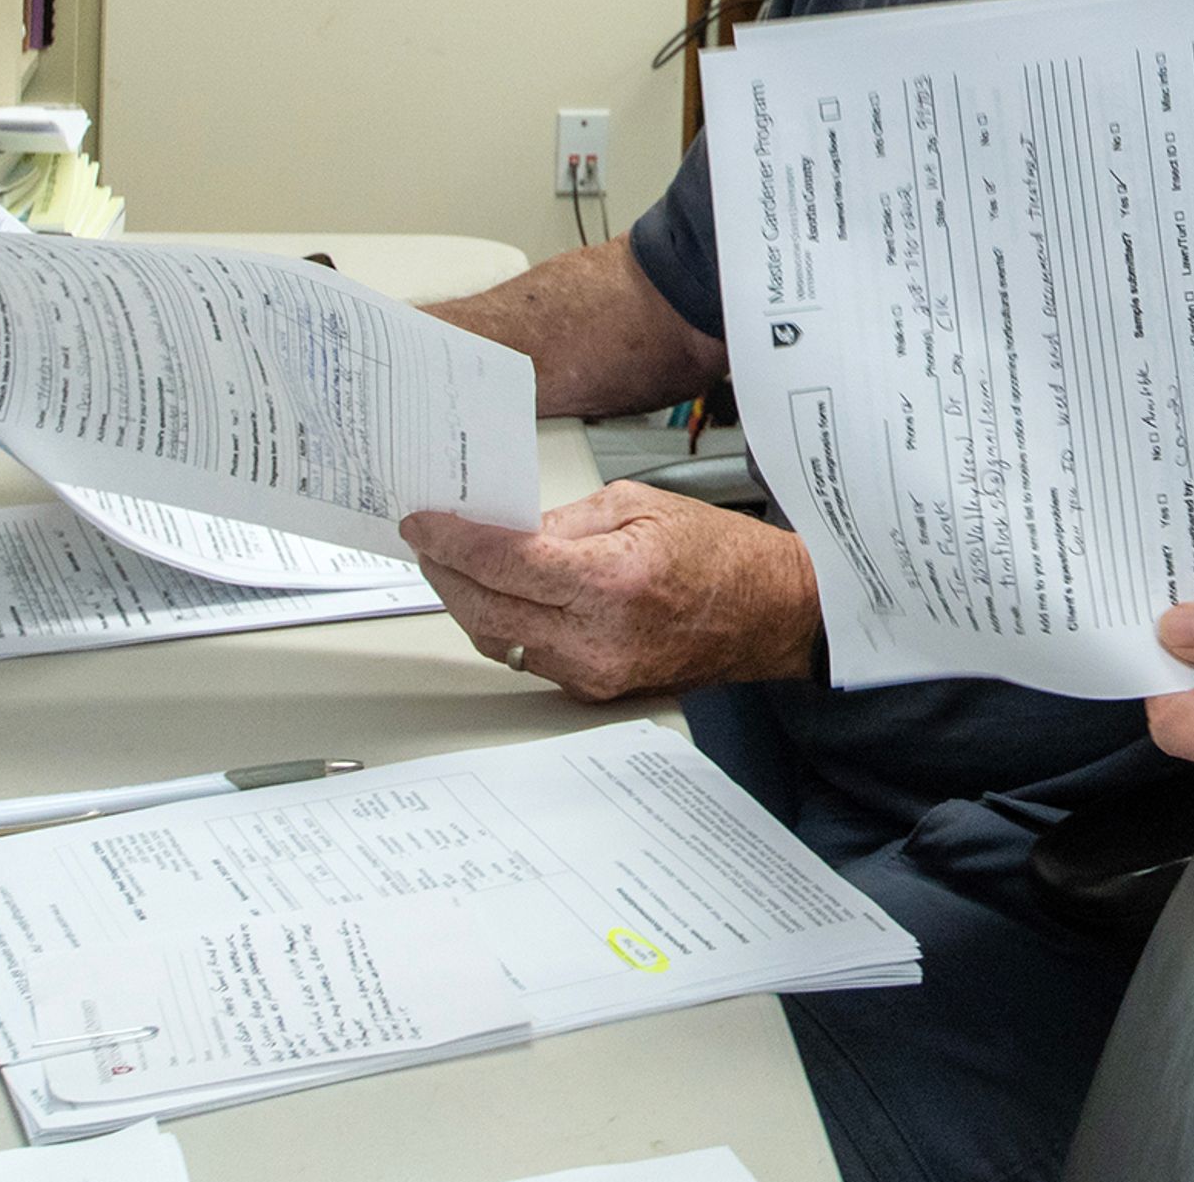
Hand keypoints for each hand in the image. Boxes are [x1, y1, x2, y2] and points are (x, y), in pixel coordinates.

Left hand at [401, 485, 822, 700]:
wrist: (769, 613)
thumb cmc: (722, 556)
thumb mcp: (639, 504)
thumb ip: (564, 518)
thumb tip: (507, 529)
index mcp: (611, 581)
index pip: (503, 563)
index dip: (452, 540)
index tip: (423, 522)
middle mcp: (598, 637)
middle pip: (486, 609)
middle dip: (444, 572)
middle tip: (427, 541)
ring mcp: (594, 672)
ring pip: (498, 640)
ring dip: (466, 600)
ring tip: (450, 564)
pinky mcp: (594, 689)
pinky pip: (527, 656)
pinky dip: (501, 624)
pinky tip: (493, 596)